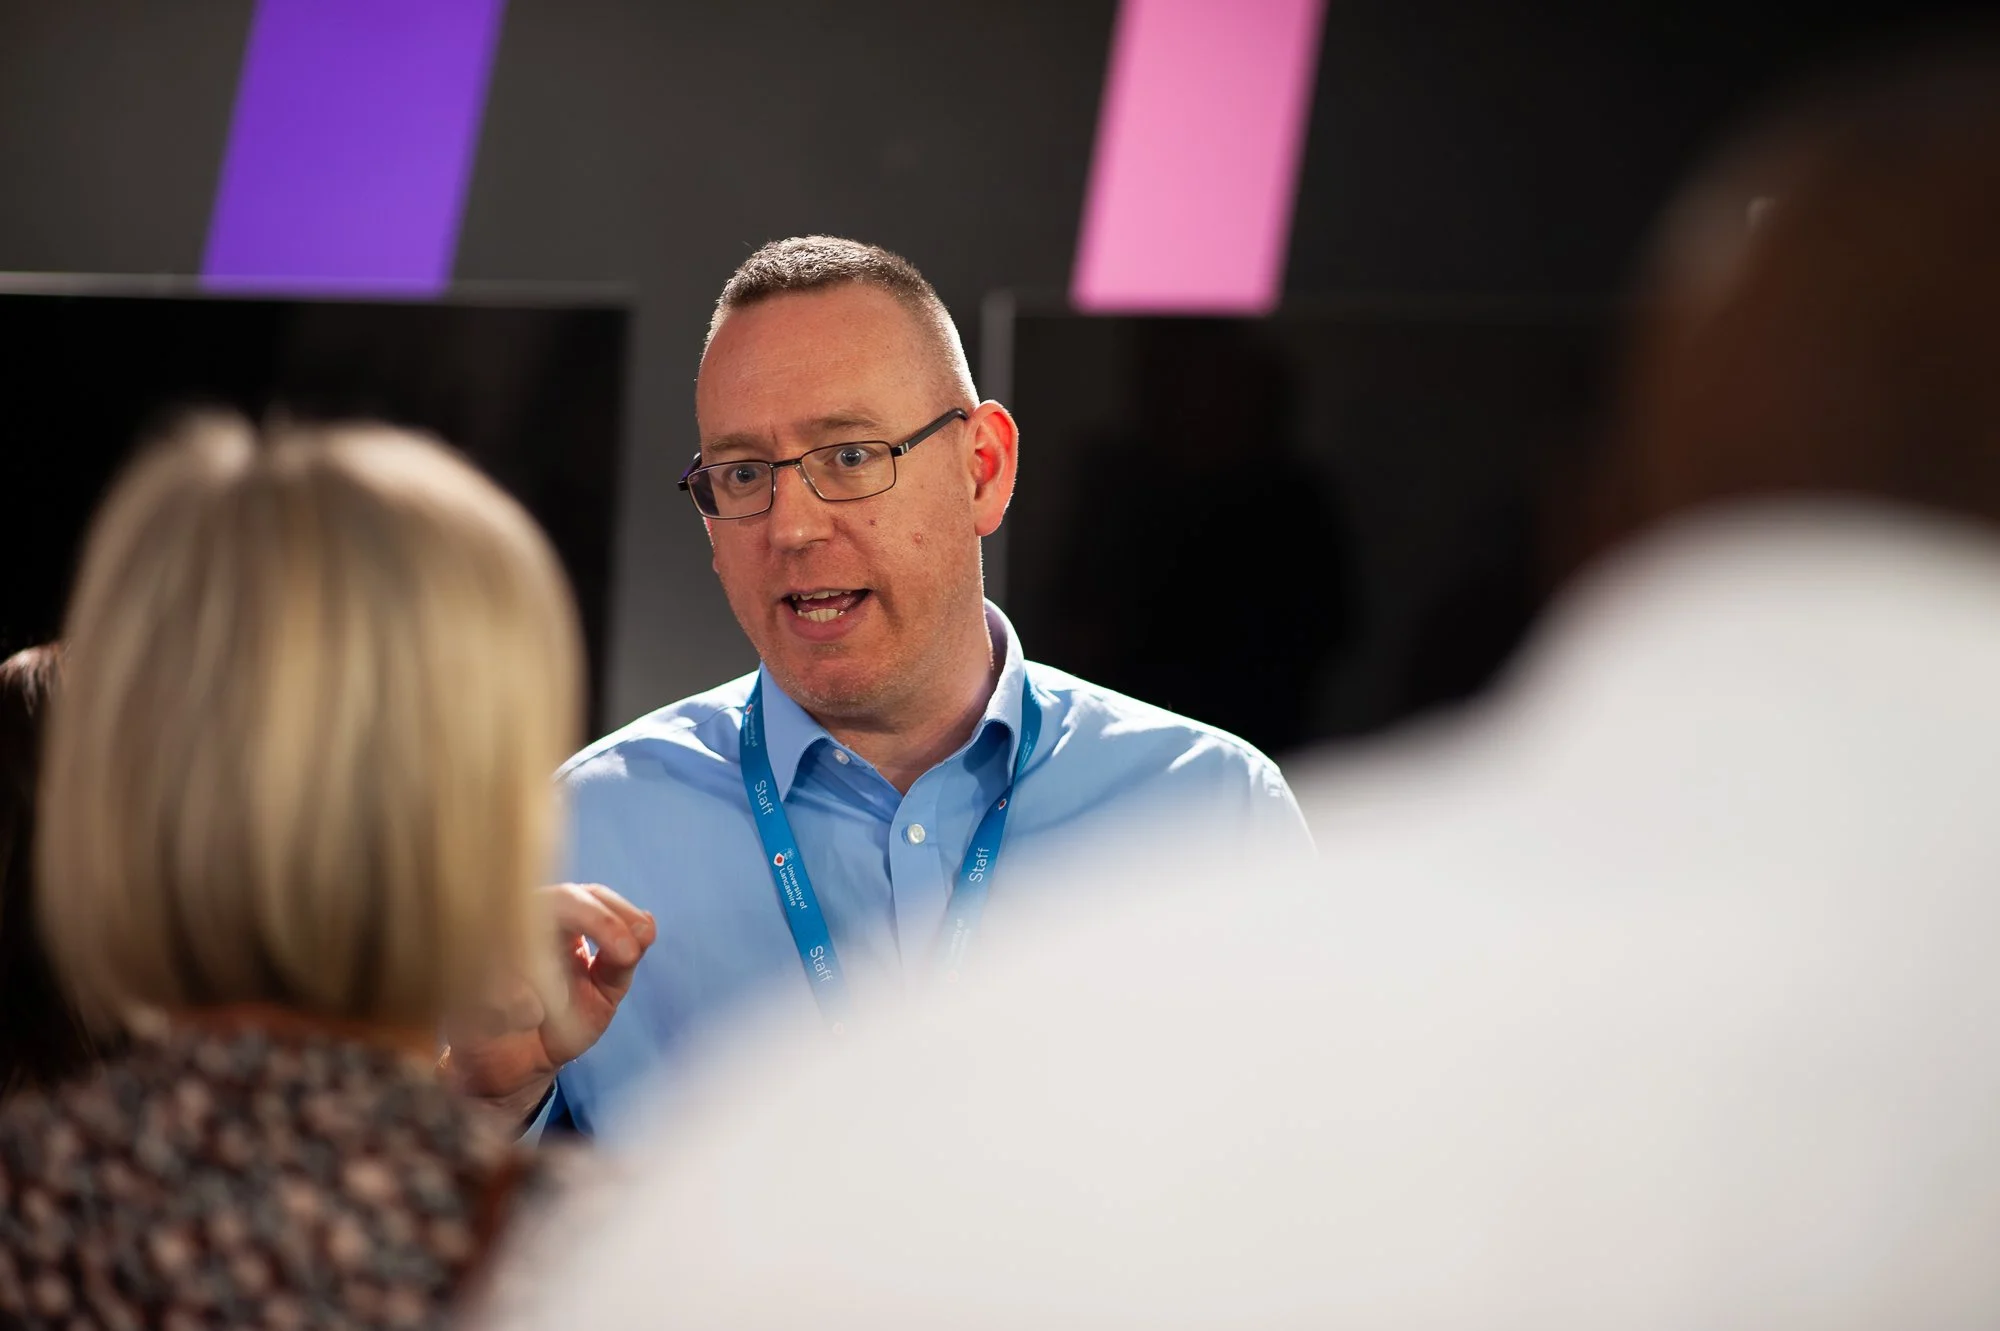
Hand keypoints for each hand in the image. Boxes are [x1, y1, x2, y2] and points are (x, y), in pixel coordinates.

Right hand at [444, 882, 656, 1119]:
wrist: (516, 1071)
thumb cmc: (560, 1024)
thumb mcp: (601, 996)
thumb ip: (620, 962)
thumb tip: (647, 926)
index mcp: (558, 923)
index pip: (589, 895)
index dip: (617, 911)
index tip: (642, 939)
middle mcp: (522, 925)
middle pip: (558, 899)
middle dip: (598, 920)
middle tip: (627, 953)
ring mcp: (489, 951)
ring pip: (523, 932)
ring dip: (556, 968)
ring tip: (566, 1002)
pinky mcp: (460, 983)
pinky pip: (491, 981)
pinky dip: (518, 1000)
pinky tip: (530, 1017)